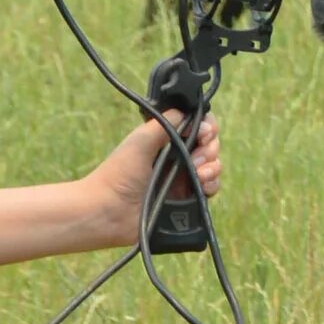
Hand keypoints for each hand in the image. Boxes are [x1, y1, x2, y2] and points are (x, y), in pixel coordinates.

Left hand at [84, 110, 222, 246]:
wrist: (109, 212)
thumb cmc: (119, 175)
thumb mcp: (140, 141)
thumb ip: (164, 123)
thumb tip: (187, 111)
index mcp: (165, 140)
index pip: (196, 125)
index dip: (206, 126)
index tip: (203, 132)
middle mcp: (177, 157)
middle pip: (209, 144)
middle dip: (210, 147)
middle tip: (196, 158)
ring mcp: (183, 179)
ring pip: (213, 165)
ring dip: (212, 166)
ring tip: (198, 174)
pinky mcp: (188, 200)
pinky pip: (210, 188)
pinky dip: (212, 184)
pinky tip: (202, 186)